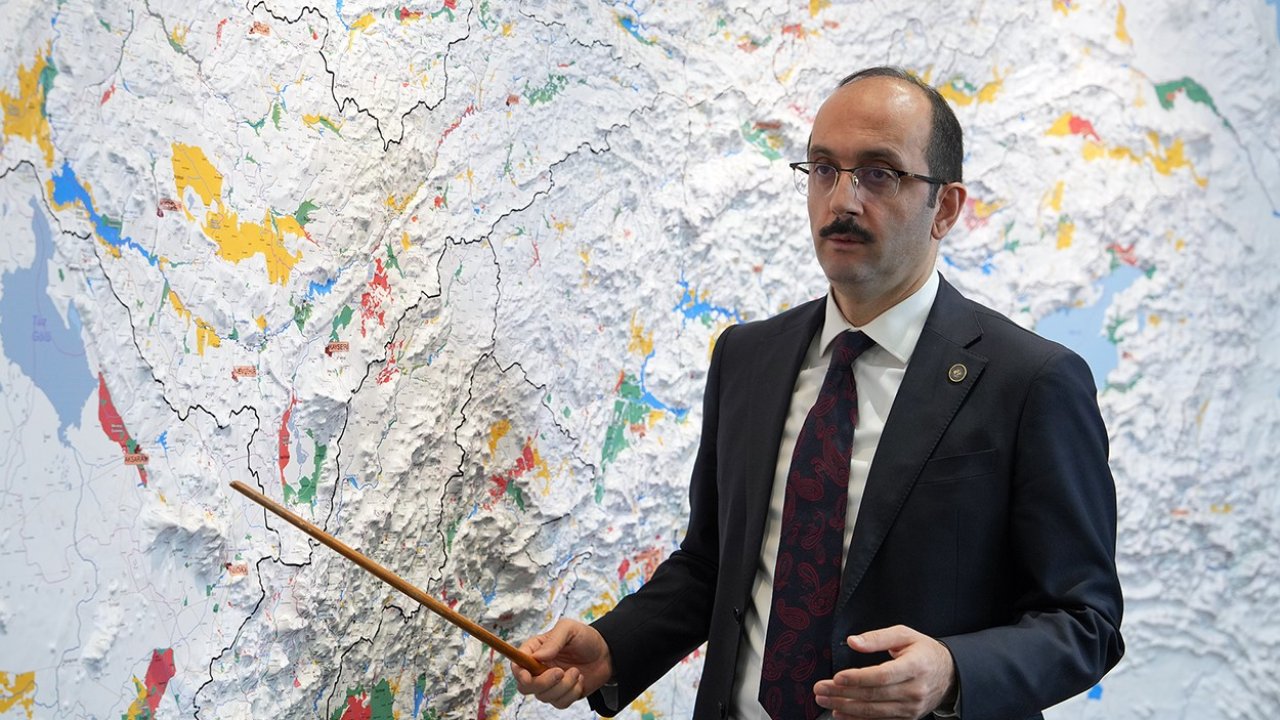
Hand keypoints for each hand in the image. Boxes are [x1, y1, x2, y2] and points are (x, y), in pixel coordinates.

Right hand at [512, 619, 612, 708]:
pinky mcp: (562, 695)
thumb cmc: (586, 638)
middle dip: (543, 683)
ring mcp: (550, 684)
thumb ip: (553, 641)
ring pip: (544, 697)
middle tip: (560, 672)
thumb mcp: (569, 629)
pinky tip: (579, 680)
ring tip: (576, 672)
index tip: (528, 676)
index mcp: (535, 650)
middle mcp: (538, 669)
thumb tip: (536, 657)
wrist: (606, 654)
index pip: (516, 664)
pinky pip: (559, 703)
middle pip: (525, 686)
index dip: (518, 673)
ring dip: (563, 686)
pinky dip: (572, 693)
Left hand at [813, 625, 956, 718]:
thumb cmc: (923, 651)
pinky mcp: (908, 718)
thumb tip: (853, 642)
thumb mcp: (904, 635)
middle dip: (843, 693)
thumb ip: (877, 637)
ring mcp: (912, 708)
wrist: (949, 674)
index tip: (837, 677)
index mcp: (916, 666)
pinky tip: (841, 714)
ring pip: (875, 712)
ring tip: (825, 701)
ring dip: (846, 708)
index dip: (859, 678)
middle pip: (875, 695)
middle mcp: (915, 690)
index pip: (883, 676)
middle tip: (820, 689)